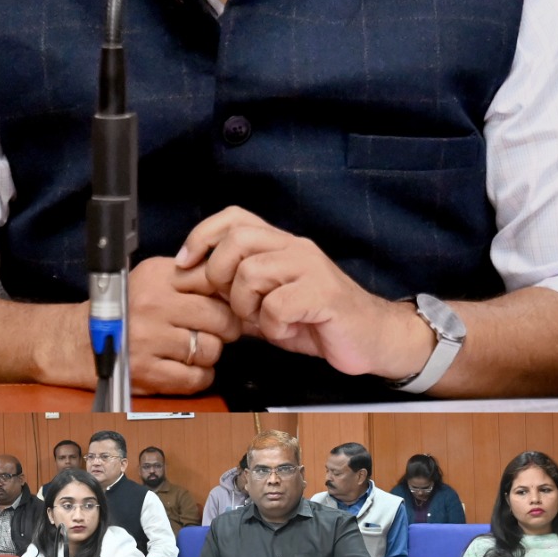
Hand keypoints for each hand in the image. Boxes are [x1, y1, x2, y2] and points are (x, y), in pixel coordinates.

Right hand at [127, 255, 241, 395]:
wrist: (79, 341)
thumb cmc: (124, 309)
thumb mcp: (153, 278)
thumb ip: (190, 277)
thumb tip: (233, 287)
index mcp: (157, 276)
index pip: (212, 280)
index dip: (227, 294)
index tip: (228, 302)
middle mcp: (152, 305)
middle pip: (219, 318)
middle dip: (226, 327)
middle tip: (219, 330)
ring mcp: (148, 340)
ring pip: (211, 349)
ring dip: (209, 352)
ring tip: (194, 348)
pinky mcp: (147, 372)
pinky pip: (197, 378)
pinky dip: (199, 376)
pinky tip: (187, 367)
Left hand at [175, 208, 433, 379]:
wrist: (372, 338)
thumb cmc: (318, 321)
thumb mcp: (268, 307)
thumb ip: (236, 294)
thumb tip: (192, 286)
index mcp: (281, 245)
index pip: (235, 218)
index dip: (202, 235)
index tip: (185, 264)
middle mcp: (295, 247)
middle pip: (237, 239)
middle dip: (219, 274)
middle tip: (231, 304)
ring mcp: (310, 267)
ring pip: (251, 272)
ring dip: (245, 305)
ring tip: (264, 320)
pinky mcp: (323, 292)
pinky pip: (276, 305)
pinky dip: (273, 326)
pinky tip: (288, 329)